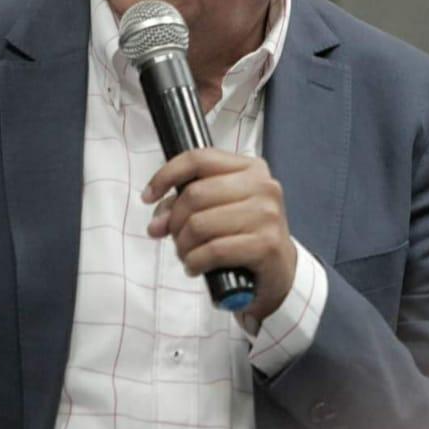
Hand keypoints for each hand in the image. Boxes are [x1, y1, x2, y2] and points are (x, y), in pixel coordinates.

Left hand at [143, 149, 295, 321]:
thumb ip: (186, 205)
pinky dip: (196, 262)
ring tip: (187, 255)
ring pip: (200, 224)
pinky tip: (196, 267)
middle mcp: (262, 186)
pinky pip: (214, 250)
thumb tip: (157, 223)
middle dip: (174, 221)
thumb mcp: (218, 210)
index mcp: (250, 168)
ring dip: (183, 246)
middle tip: (174, 238)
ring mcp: (267, 214)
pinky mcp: (266, 244)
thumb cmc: (244, 235)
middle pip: (195, 194)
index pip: (199, 158)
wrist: (280, 270)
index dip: (166, 175)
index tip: (148, 196)